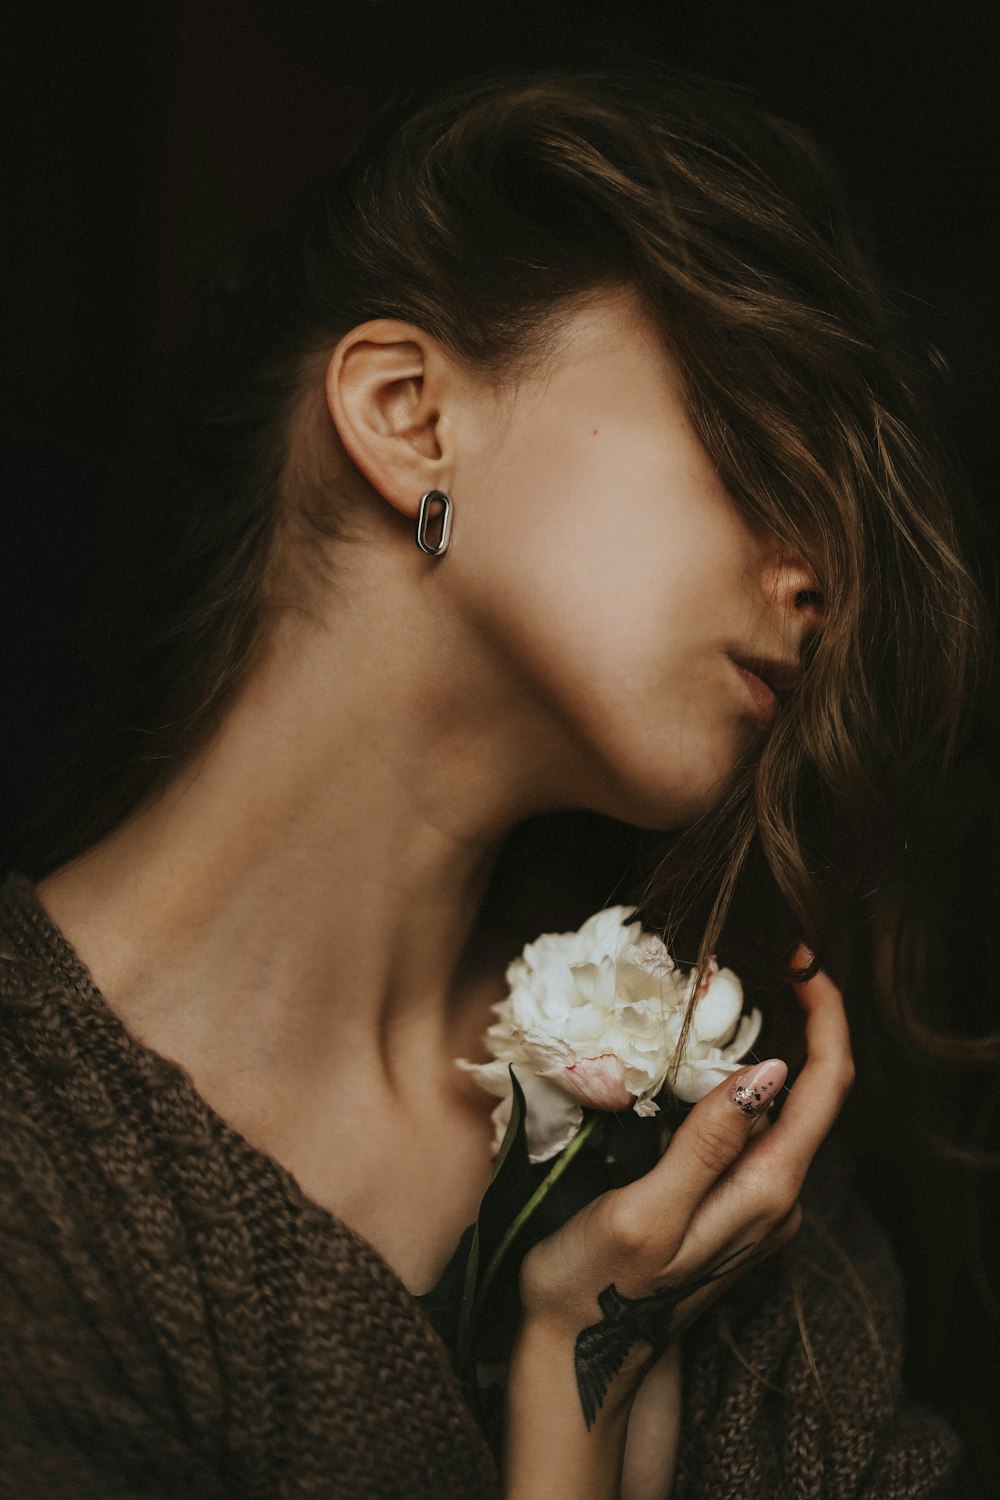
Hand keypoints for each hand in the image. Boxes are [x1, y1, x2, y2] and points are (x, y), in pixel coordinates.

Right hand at [517, 954, 853, 1427]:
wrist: (573, 1358)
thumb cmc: (594, 1288)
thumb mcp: (644, 1213)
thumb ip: (708, 1146)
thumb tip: (768, 1072)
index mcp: (764, 1193)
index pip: (825, 1088)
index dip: (825, 1016)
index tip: (800, 960)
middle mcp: (774, 1199)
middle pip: (813, 1093)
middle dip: (799, 1018)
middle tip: (758, 961)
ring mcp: (754, 1205)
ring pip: (781, 1108)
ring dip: (765, 1045)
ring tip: (724, 995)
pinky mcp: (727, 1205)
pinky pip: (752, 1129)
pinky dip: (736, 1080)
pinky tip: (698, 1059)